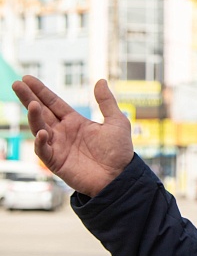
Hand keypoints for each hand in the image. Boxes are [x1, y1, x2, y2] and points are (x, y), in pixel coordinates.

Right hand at [12, 76, 133, 196]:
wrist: (120, 177)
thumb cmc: (120, 151)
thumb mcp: (116, 122)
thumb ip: (106, 102)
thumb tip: (100, 80)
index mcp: (75, 122)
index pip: (54, 103)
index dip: (41, 91)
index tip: (27, 78)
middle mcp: (63, 132)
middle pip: (41, 112)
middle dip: (28, 98)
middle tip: (16, 84)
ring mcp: (58, 146)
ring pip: (39, 128)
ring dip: (33, 117)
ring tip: (32, 104)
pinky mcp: (57, 162)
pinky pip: (43, 150)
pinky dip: (40, 142)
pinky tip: (43, 133)